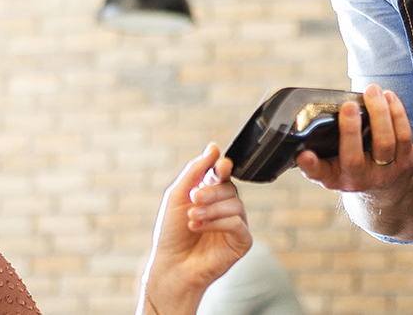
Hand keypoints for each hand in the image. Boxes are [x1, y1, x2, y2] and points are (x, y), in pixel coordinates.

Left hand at [139, 144, 250, 314]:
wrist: (170, 265)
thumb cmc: (171, 234)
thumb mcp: (177, 195)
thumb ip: (195, 170)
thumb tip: (213, 147)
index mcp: (210, 195)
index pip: (223, 174)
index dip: (223, 167)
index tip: (220, 166)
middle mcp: (224, 208)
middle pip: (230, 188)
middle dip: (210, 192)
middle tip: (193, 200)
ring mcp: (235, 225)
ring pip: (236, 204)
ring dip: (211, 210)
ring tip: (193, 219)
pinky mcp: (241, 242)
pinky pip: (238, 223)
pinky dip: (218, 223)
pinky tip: (200, 229)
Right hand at [294, 85, 412, 194]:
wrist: (386, 191)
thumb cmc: (353, 165)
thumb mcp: (334, 162)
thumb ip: (323, 144)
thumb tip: (319, 111)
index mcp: (333, 177)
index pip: (317, 174)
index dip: (309, 165)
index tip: (303, 154)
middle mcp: (358, 179)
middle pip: (353, 158)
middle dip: (350, 130)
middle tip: (348, 105)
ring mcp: (384, 173)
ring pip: (384, 142)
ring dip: (379, 112)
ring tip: (372, 90)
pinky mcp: (405, 163)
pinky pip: (404, 135)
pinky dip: (397, 112)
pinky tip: (389, 97)